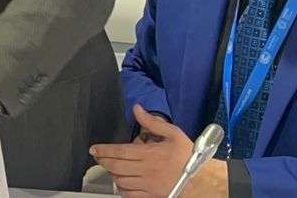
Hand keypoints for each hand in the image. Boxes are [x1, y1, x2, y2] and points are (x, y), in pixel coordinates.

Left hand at [89, 105, 227, 197]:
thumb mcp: (173, 133)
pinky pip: (129, 194)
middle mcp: (145, 170)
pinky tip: (122, 183)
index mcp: (149, 154)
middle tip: (99, 158)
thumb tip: (136, 108)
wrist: (201, 179)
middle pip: (116, 167)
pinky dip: (121, 189)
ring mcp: (147, 185)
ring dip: (113, 174)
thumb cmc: (188, 155)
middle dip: (104, 162)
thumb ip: (152, 122)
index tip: (94, 149)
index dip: (104, 150)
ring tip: (111, 168)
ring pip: (120, 181)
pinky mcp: (150, 196)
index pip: (119, 151)